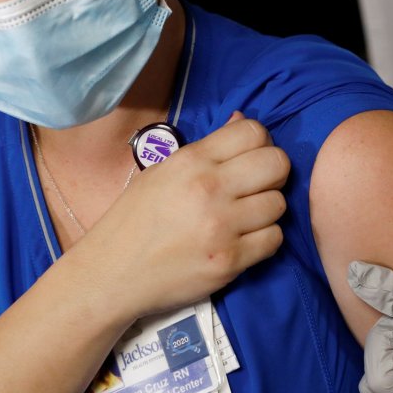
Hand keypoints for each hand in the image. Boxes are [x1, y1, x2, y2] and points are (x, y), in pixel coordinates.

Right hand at [83, 113, 288, 316]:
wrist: (112, 272)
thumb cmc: (135, 219)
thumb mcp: (163, 171)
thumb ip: (207, 149)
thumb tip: (242, 120)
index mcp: (192, 161)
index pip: (253, 132)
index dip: (260, 142)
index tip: (251, 158)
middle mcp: (210, 188)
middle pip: (277, 164)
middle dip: (273, 173)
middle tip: (256, 186)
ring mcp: (222, 226)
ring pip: (279, 203)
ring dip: (267, 209)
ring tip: (245, 216)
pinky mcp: (230, 261)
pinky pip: (274, 239)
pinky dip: (264, 238)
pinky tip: (244, 239)